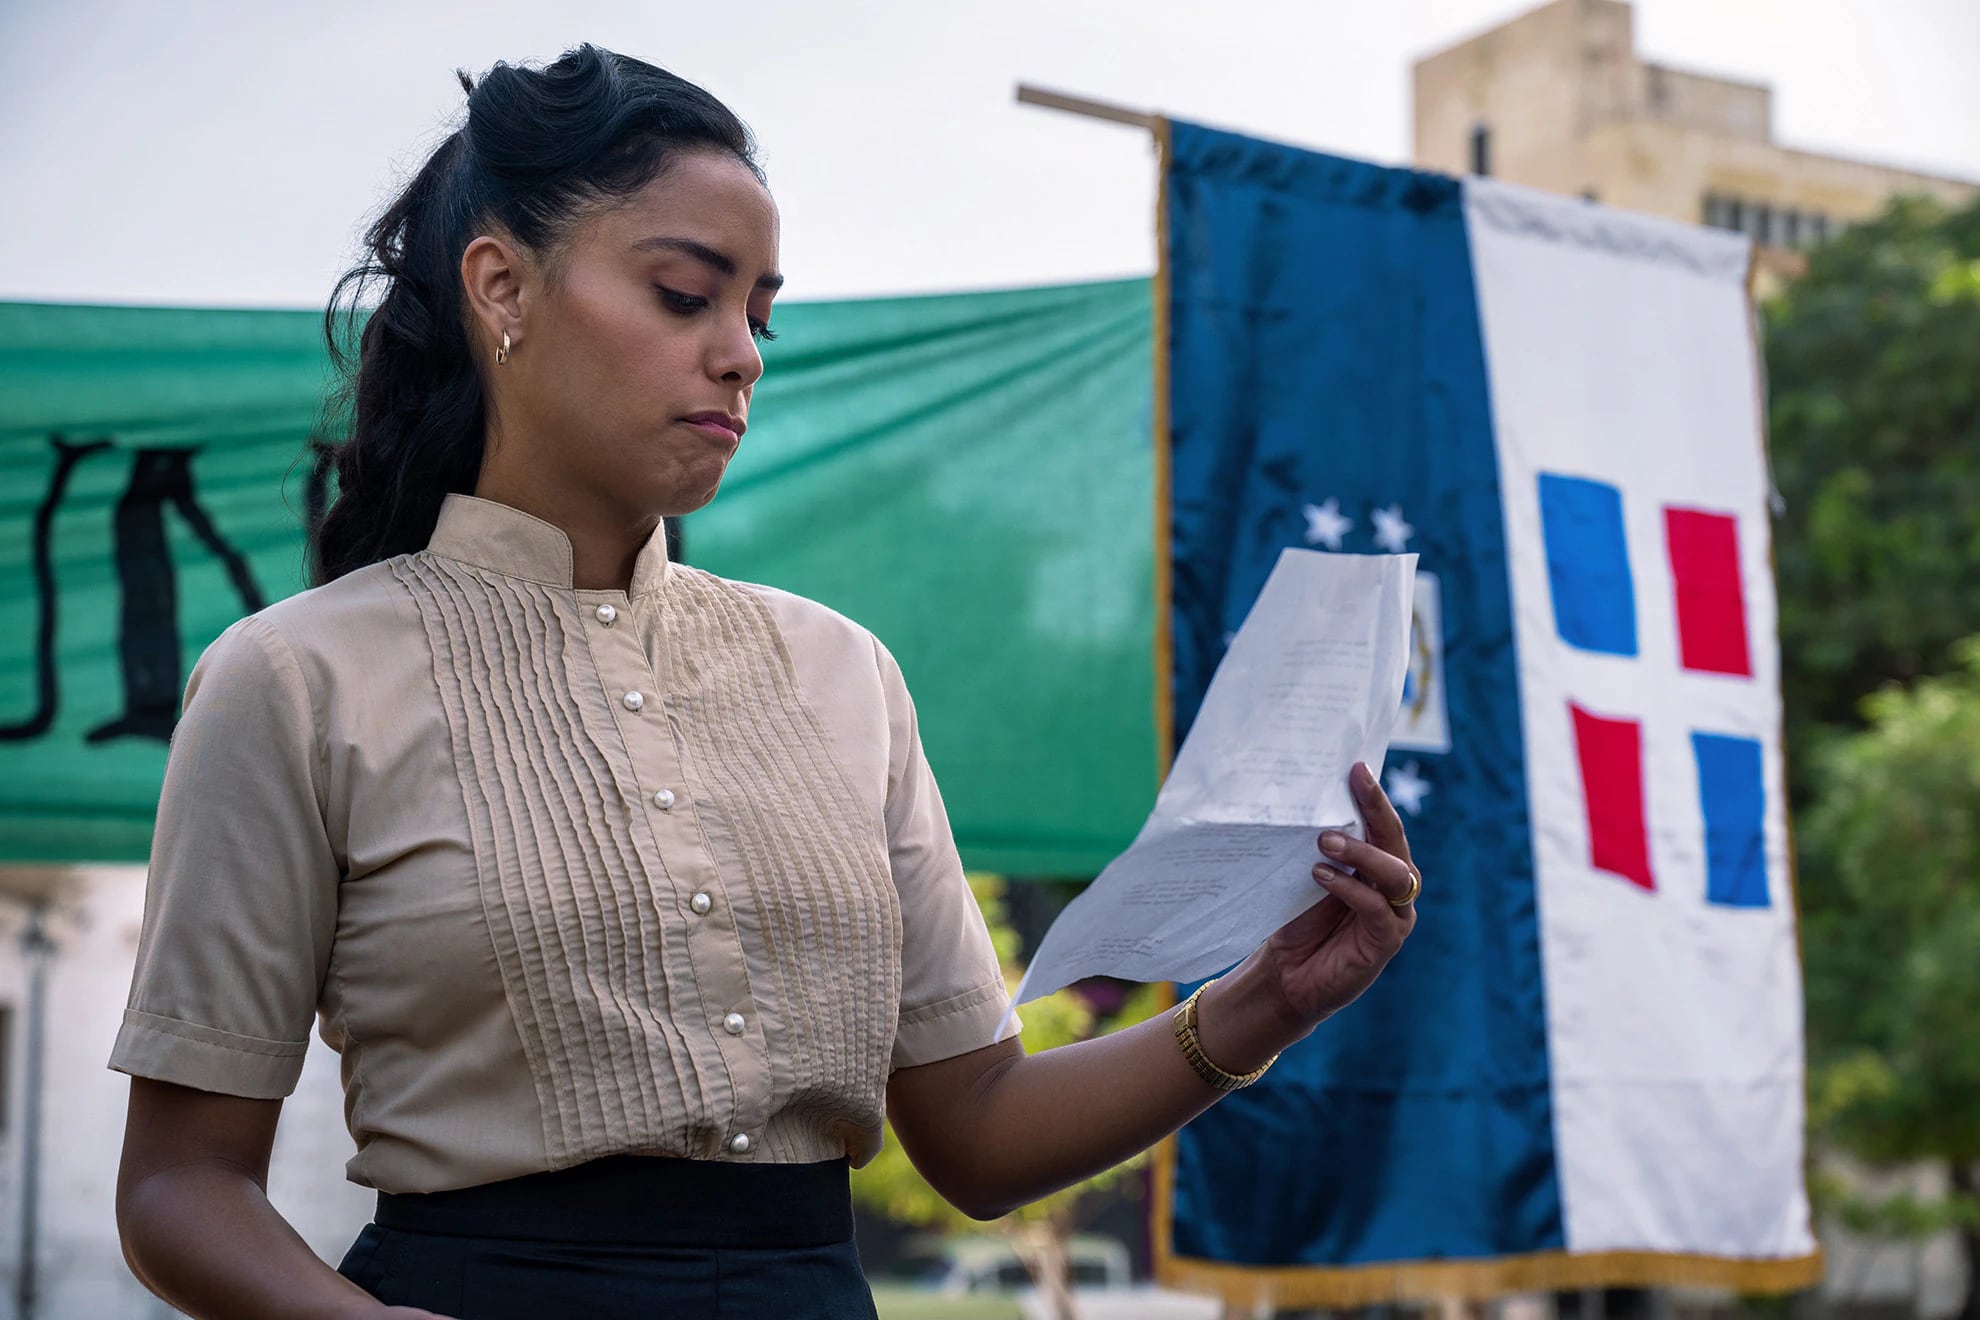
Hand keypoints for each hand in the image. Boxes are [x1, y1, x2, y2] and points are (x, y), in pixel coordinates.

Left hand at [1253, 760, 1419, 1031]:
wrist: (1286, 975)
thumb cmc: (1297, 920)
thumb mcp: (1306, 875)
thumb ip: (1318, 847)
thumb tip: (1304, 799)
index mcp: (1378, 864)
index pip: (1381, 823)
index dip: (1373, 795)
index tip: (1356, 765)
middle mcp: (1394, 886)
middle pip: (1394, 840)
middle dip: (1375, 809)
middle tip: (1351, 784)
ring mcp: (1394, 915)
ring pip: (1394, 873)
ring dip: (1361, 852)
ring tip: (1324, 840)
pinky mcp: (1385, 943)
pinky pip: (1377, 910)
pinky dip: (1351, 890)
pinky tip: (1321, 876)